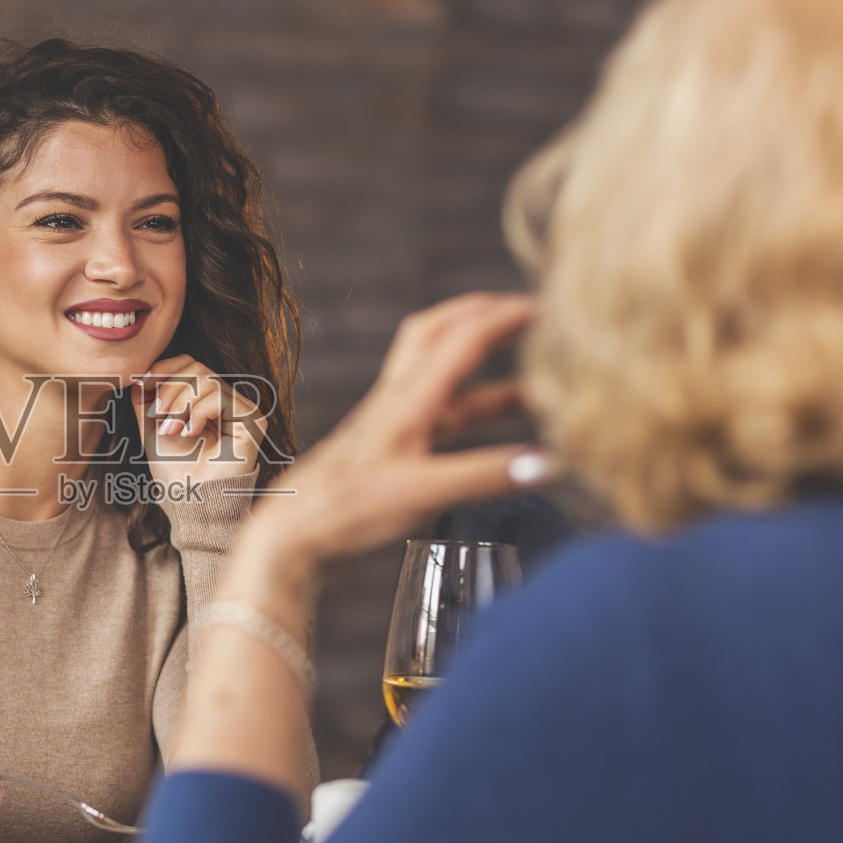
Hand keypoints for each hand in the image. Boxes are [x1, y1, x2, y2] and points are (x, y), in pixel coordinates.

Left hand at [132, 355, 270, 486]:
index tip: (143, 381)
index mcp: (205, 400)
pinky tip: (191, 433)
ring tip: (171, 429)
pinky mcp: (252, 420)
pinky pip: (220, 396)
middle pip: (197, 368)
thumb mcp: (151, 428)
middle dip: (170, 388)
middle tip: (158, 414)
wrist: (190, 499)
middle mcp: (227, 401)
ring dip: (181, 404)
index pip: (190, 364)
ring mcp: (242, 409)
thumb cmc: (174, 470)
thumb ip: (145, 400)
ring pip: (207, 380)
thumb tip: (140, 375)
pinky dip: (198, 412)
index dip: (166, 367)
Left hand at [228, 293, 550, 609]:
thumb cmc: (343, 512)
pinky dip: (474, 409)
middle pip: (441, 333)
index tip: (551, 305)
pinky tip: (498, 431)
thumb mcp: (422, 492)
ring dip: (486, 367)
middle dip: (486, 314)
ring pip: (442, 374)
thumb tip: (548, 463)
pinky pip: (440, 413)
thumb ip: (484, 476)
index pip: (463, 337)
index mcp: (406, 400)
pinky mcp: (389, 448)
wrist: (291, 537)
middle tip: (529, 312)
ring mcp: (392, 422)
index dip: (508, 316)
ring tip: (536, 377)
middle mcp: (397, 401)